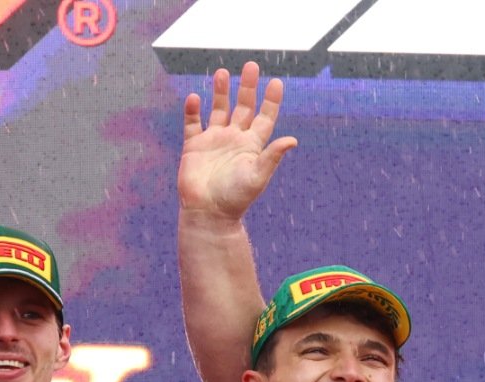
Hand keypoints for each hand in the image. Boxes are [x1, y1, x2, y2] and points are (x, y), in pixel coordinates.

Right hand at [179, 63, 298, 218]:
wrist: (208, 213)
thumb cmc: (235, 198)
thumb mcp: (257, 176)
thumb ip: (272, 156)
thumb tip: (293, 140)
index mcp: (252, 146)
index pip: (264, 118)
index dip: (271, 101)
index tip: (276, 82)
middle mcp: (234, 140)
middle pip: (243, 107)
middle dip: (247, 87)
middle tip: (251, 65)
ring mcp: (213, 141)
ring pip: (218, 110)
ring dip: (220, 92)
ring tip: (222, 73)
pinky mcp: (194, 146)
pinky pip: (192, 123)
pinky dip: (192, 110)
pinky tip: (194, 97)